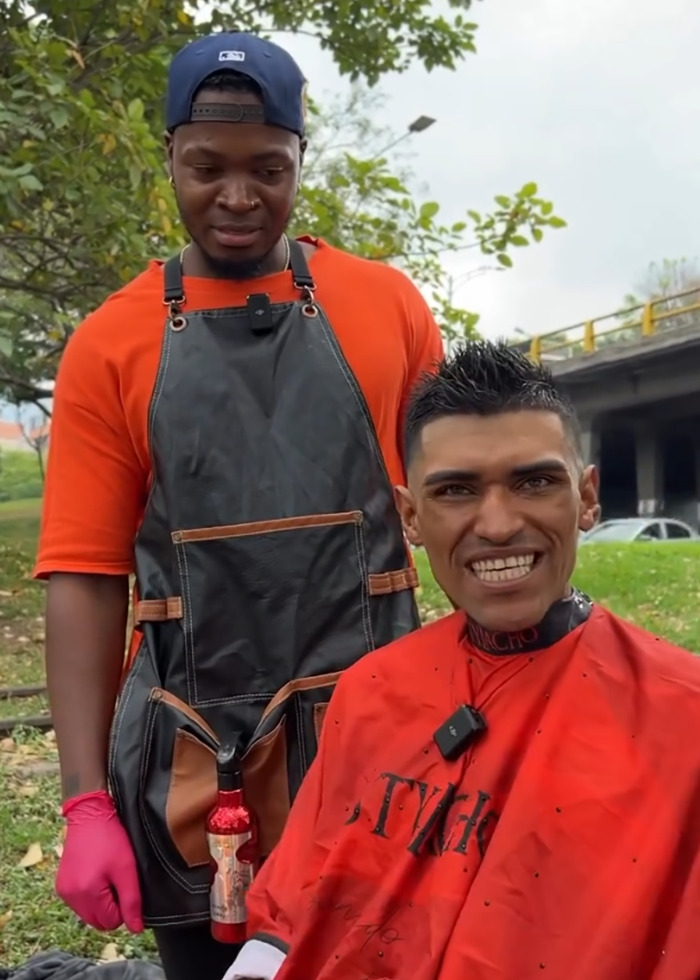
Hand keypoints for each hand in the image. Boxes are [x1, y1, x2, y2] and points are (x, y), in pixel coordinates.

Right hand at [56, 790, 142, 932]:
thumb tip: (136, 929)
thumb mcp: (127, 868)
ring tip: (107, 876)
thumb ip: (132, 901)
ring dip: (100, 903)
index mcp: (87, 893)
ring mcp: (63, 891)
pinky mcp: (61, 885)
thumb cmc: (111, 839)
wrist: (89, 815)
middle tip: (118, 881)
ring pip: (88, 914)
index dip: (123, 908)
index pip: (110, 922)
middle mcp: (71, 897)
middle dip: (111, 908)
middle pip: (98, 922)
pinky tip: (96, 875)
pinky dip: (90, 896)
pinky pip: (79, 903)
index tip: (125, 885)